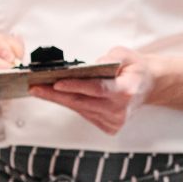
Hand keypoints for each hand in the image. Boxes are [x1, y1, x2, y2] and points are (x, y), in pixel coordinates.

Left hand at [29, 45, 151, 135]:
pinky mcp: (108, 127)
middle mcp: (120, 110)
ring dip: (58, 99)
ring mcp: (114, 121)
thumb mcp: (126, 54)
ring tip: (39, 89)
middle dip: (55, 94)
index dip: (75, 86)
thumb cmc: (134, 68)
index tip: (55, 82)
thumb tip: (89, 66)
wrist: (147, 86)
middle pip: (82, 102)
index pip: (97, 89)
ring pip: (79, 109)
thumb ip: (110, 58)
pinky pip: (83, 113)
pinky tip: (56, 95)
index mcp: (126, 91)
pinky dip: (70, 104)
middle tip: (35, 87)